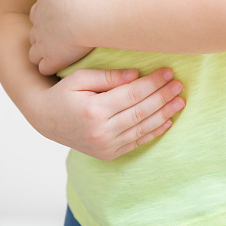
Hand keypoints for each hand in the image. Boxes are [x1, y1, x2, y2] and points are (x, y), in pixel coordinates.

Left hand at [29, 0, 93, 75]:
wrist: (84, 13)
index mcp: (40, 8)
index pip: (36, 15)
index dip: (45, 19)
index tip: (57, 21)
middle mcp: (37, 27)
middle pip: (33, 36)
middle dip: (42, 38)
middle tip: (58, 40)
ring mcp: (43, 45)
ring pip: (33, 55)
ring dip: (42, 56)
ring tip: (56, 57)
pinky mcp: (53, 60)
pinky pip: (44, 68)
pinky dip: (50, 68)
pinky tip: (61, 66)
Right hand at [31, 67, 184, 160]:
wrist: (46, 120)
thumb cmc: (63, 93)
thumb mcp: (80, 78)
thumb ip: (108, 77)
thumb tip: (136, 75)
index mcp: (93, 110)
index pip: (132, 94)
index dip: (152, 83)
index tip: (168, 72)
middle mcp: (101, 131)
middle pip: (140, 111)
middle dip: (163, 97)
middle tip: (179, 85)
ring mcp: (105, 145)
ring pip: (142, 128)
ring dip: (164, 115)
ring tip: (179, 102)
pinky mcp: (108, 153)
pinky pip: (136, 142)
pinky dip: (153, 133)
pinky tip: (167, 121)